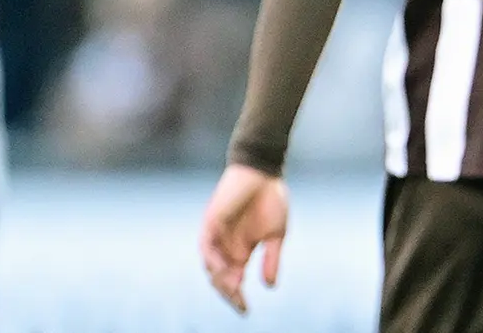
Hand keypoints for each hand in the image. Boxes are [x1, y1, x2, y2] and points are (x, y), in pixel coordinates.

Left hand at [198, 164, 288, 313]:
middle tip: (239, 302)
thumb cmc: (271, 199)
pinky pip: (206, 247)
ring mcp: (217, 235)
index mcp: (241, 251)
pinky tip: (223, 269)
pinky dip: (212, 260)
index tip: (245, 311)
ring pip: (211, 267)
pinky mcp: (211, 222)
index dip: (237, 298)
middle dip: (228, 294)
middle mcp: (226, 247)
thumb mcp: (276, 235)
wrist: (263, 171)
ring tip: (233, 289)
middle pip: (220, 279)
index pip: (234, 281)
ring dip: (220, 280)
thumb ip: (271, 259)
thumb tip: (270, 286)